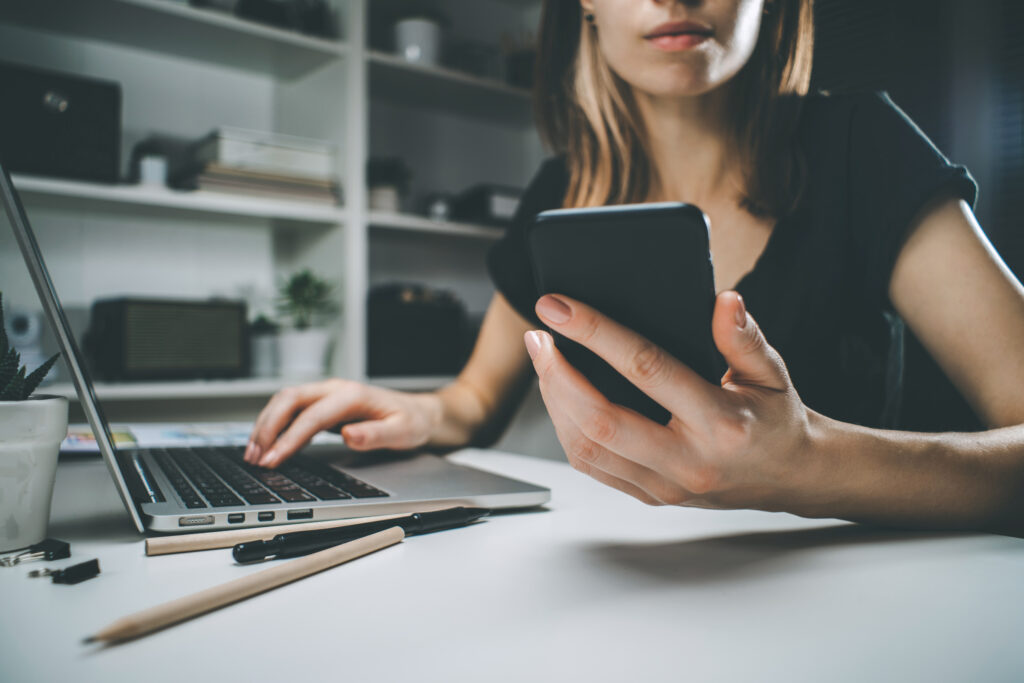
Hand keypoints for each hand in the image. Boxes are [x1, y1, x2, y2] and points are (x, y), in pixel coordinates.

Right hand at [244, 379, 442, 468]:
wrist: (418, 413)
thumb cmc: (411, 422)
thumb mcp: (402, 432)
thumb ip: (376, 434)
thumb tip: (349, 435)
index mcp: (352, 395)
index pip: (312, 416)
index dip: (289, 438)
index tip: (273, 459)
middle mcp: (336, 389)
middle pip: (289, 400)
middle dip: (267, 427)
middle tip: (254, 457)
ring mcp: (328, 394)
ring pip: (286, 401)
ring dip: (266, 425)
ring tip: (253, 454)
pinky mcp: (324, 404)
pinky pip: (293, 410)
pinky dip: (276, 425)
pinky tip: (268, 445)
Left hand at [525, 292, 818, 510]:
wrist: (791, 477)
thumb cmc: (776, 419)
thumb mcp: (772, 372)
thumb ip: (744, 337)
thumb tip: (724, 300)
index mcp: (720, 421)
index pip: (645, 368)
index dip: (595, 333)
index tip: (558, 307)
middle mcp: (688, 460)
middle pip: (600, 419)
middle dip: (557, 375)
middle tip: (537, 338)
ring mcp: (666, 486)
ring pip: (587, 449)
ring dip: (554, 404)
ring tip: (544, 364)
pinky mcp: (650, 497)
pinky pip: (593, 468)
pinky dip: (567, 432)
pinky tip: (560, 400)